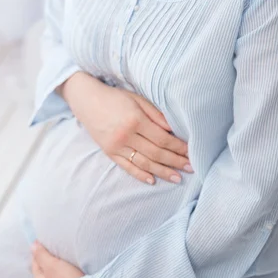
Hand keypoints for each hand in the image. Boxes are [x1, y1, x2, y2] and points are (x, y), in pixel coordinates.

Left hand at [30, 241, 91, 277]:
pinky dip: (63, 272)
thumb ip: (41, 255)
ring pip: (53, 274)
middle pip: (44, 268)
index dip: (39, 250)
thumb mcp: (51, 265)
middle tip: (54, 246)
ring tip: (62, 255)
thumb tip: (32, 246)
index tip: (45, 241)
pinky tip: (69, 268)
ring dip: (56, 265)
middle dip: (47, 258)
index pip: (35, 262)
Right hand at [61, 72, 192, 184]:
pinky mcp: (109, 152)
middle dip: (175, 162)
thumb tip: (174, 130)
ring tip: (177, 178)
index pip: (162, 139)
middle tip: (191, 168)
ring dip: (162, 172)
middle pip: (156, 153)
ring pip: (144, 163)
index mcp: (135, 120)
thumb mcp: (137, 99)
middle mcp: (126, 135)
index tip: (191, 152)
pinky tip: (153, 180)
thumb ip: (156, 114)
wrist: (86, 100)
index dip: (178, 147)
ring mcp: (116, 146)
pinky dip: (140, 175)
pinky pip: (127, 167)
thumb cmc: (115, 97)